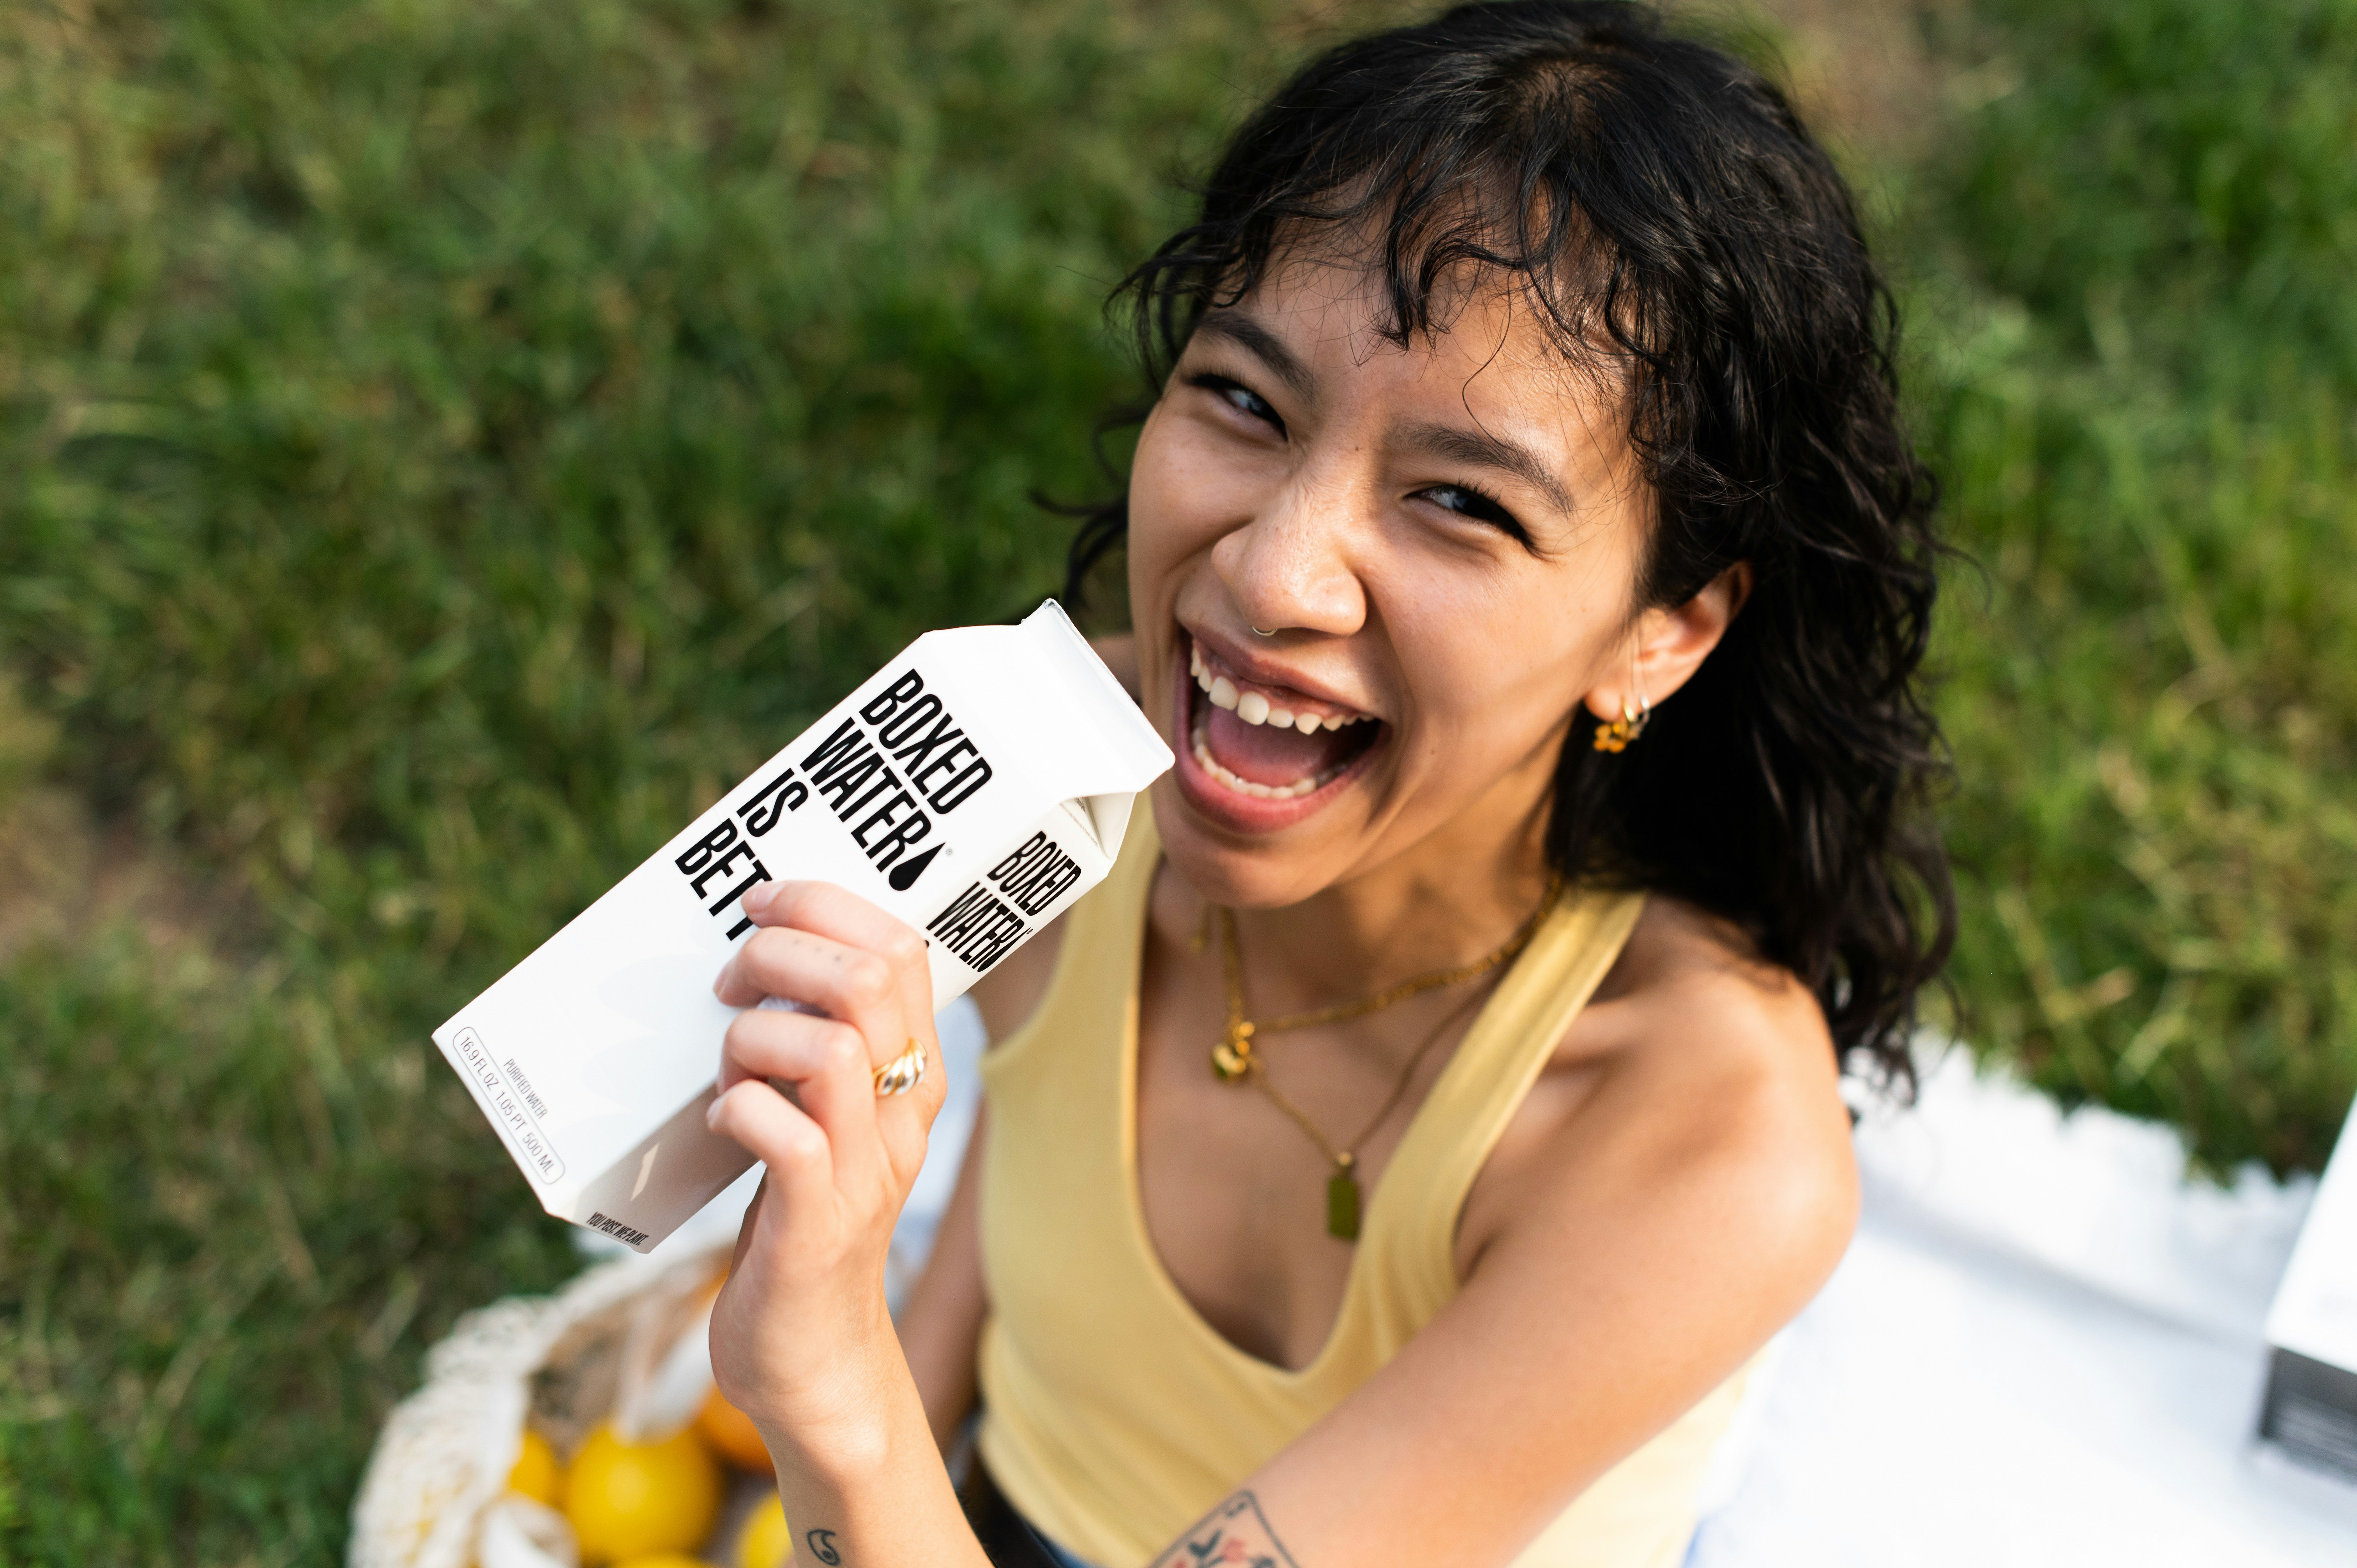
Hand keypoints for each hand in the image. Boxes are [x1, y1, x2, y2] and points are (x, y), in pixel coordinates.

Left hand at [703, 879, 944, 1466]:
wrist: (813, 1359)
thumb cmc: (799, 1222)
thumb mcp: (826, 1119)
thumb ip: (812, 1048)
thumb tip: (758, 955)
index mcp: (910, 1078)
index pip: (903, 950)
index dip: (827, 904)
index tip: (763, 904)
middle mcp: (901, 1118)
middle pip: (869, 983)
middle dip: (781, 954)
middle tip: (730, 983)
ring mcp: (864, 1172)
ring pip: (831, 1050)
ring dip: (754, 1036)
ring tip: (727, 1065)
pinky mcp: (816, 1225)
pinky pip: (786, 1138)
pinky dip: (739, 1108)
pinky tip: (721, 1119)